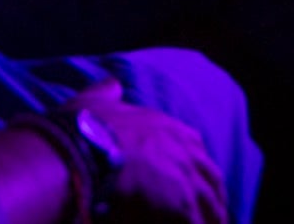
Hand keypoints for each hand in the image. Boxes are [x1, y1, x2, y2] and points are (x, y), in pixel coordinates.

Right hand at [69, 81, 228, 223]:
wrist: (81, 152)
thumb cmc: (85, 129)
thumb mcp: (95, 101)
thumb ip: (107, 93)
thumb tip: (111, 84)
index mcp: (170, 130)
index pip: (197, 151)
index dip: (196, 169)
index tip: (194, 183)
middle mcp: (186, 154)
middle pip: (212, 183)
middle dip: (211, 200)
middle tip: (207, 216)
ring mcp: (188, 182)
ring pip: (210, 208)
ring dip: (205, 219)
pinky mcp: (182, 209)